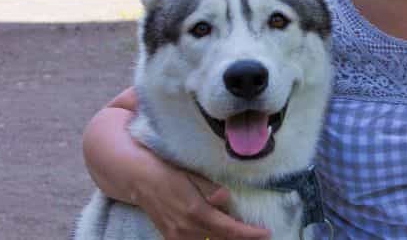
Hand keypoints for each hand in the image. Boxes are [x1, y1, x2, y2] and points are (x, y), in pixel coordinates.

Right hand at [135, 167, 270, 239]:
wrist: (140, 180)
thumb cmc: (169, 172)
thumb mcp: (192, 175)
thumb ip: (210, 188)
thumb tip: (226, 199)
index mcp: (195, 211)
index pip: (229, 229)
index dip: (249, 234)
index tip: (266, 233)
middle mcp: (186, 229)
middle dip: (243, 239)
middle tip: (261, 235)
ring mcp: (177, 236)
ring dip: (228, 239)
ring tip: (245, 234)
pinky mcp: (171, 238)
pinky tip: (222, 234)